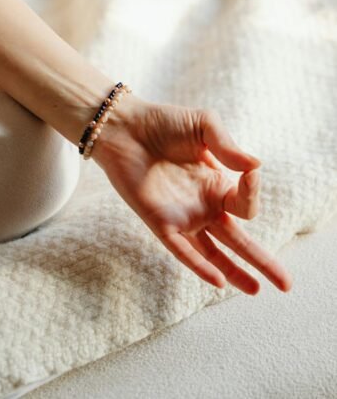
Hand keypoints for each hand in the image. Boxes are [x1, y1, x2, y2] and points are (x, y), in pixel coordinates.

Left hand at [92, 94, 292, 294]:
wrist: (126, 128)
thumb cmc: (164, 123)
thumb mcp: (204, 125)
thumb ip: (229, 146)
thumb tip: (256, 167)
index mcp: (216, 184)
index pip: (246, 204)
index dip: (253, 191)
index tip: (250, 172)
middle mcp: (203, 205)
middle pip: (238, 240)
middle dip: (262, 261)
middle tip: (286, 284)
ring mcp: (183, 217)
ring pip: (213, 253)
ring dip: (234, 272)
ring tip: (256, 291)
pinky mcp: (160, 222)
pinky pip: (182, 250)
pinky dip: (200, 265)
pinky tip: (218, 282)